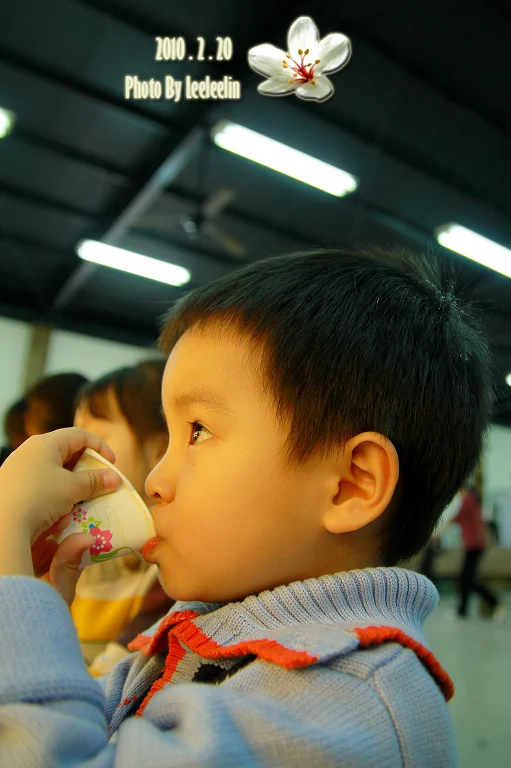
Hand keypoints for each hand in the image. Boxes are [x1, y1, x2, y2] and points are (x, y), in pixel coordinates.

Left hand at [0, 427, 120, 544]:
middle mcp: (29, 451)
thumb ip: (95, 481)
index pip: (79, 435)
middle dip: (85, 471)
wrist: (0, 525)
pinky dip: (53, 500)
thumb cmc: (38, 497)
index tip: (111, 464)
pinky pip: (39, 489)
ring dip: (69, 490)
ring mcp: (18, 470)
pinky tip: (56, 518)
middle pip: (65, 454)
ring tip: (77, 505)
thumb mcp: (72, 488)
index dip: (100, 447)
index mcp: (45, 443)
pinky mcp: (11, 489)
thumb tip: (114, 479)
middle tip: (98, 484)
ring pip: (53, 475)